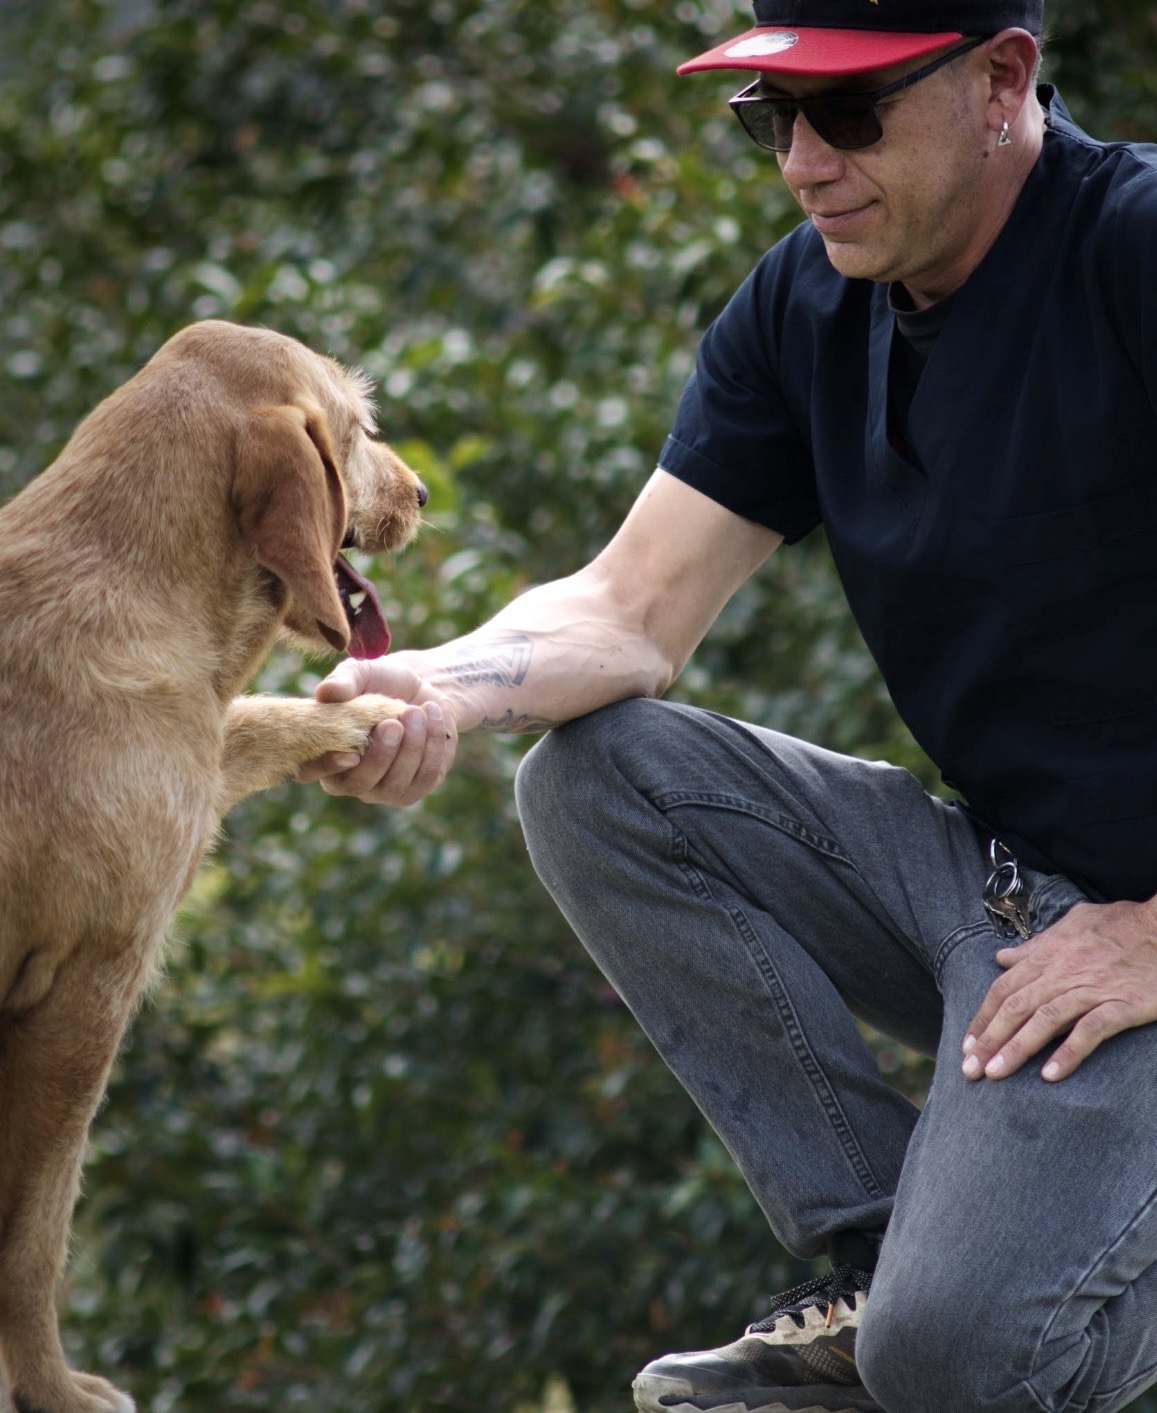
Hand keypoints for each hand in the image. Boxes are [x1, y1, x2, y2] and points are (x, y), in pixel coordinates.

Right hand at [295, 652, 458, 805]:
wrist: (423, 685)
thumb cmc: (381, 680)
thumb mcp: (361, 672)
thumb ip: (343, 681)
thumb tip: (326, 692)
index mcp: (324, 752)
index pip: (311, 772)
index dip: (327, 766)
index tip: (350, 753)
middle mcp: (350, 779)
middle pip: (361, 783)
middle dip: (380, 754)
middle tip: (393, 723)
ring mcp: (384, 789)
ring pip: (395, 784)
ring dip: (410, 748)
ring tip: (415, 711)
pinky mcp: (417, 787)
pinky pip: (425, 777)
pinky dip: (431, 746)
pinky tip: (432, 716)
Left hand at [962, 896, 1156, 1081]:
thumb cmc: (1121, 924)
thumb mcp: (1072, 923)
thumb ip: (1036, 945)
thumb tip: (1003, 958)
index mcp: (1050, 954)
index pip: (1005, 989)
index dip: (983, 1017)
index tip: (967, 1043)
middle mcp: (1064, 971)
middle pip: (1017, 1007)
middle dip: (990, 1039)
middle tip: (969, 1069)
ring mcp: (1092, 988)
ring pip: (1045, 1020)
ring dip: (1017, 1048)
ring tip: (996, 1074)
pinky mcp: (1122, 1004)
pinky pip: (1090, 1030)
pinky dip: (1069, 1052)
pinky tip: (1050, 1075)